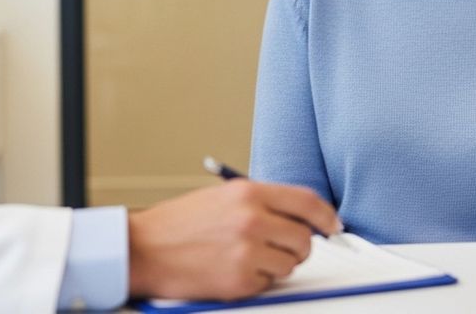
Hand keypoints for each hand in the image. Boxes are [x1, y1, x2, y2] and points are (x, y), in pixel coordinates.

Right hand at [127, 179, 340, 300]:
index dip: (326, 215)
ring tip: (247, 258)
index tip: (333, 225)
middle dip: (297, 246)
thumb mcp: (221, 197)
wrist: (143, 249)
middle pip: (304, 237)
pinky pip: (269, 284)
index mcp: (248, 192)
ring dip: (276, 265)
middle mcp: (252, 219)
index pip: (307, 201)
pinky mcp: (240, 280)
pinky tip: (232, 270)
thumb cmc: (177, 224)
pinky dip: (257, 281)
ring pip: (290, 264)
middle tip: (279, 247)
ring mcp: (247, 251)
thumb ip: (260, 202)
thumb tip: (299, 216)